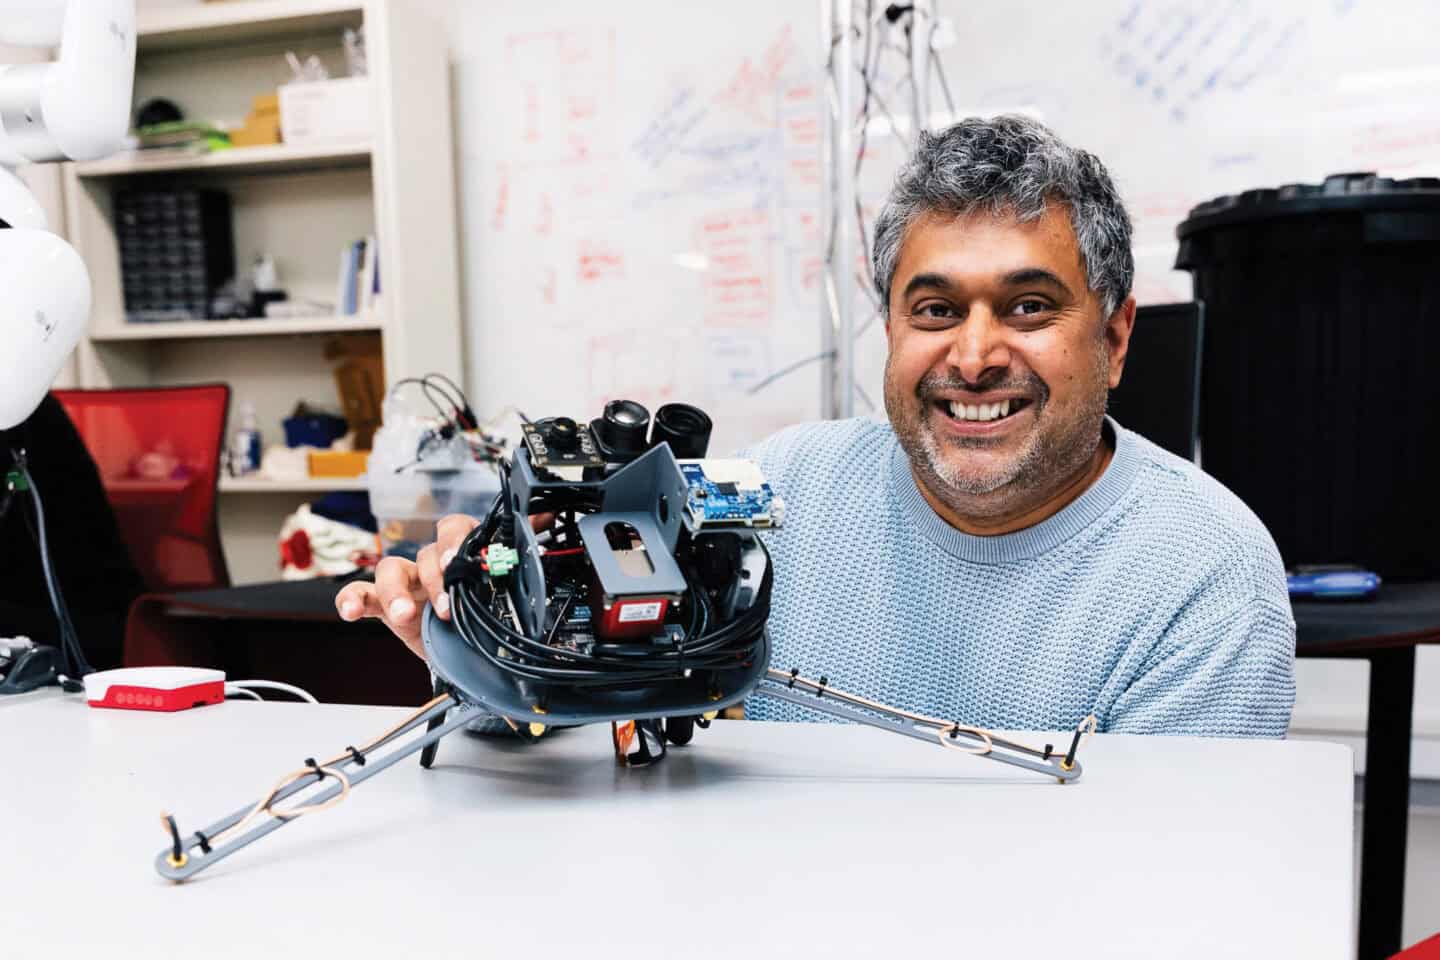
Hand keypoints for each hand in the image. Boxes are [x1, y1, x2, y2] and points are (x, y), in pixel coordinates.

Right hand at [335, 512, 552, 659]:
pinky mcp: (384, 606)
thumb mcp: (501, 587)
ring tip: (405, 614)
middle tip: (444, 604)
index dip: (455, 543)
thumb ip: (517, 554)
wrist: (465, 652)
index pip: (455, 530)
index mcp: (459, 553)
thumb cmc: (479, 611)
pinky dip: (351, 600)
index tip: (459, 562)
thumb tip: (546, 518)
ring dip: (395, 591)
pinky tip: (351, 611)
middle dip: (434, 576)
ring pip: (389, 569)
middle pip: (424, 552)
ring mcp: (405, 584)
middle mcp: (430, 563)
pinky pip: (361, 594)